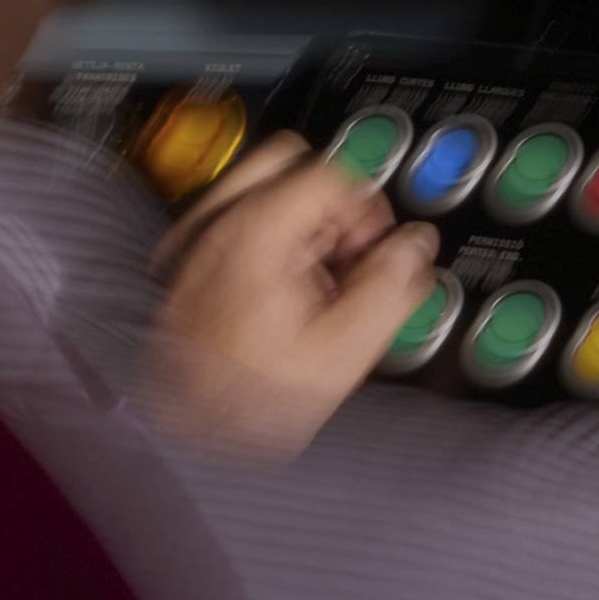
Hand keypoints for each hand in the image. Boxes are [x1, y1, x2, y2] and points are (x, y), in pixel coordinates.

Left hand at [135, 130, 439, 461]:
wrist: (184, 437)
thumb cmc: (246, 400)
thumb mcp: (345, 347)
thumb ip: (392, 284)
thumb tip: (415, 247)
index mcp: (253, 229)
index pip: (330, 171)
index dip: (367, 209)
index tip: (373, 252)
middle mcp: (214, 223)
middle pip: (291, 162)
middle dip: (333, 203)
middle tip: (347, 254)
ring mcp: (193, 242)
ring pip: (260, 188)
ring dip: (301, 221)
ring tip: (316, 280)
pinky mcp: (184, 266)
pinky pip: (234, 222)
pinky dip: (267, 241)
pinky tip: (281, 294)